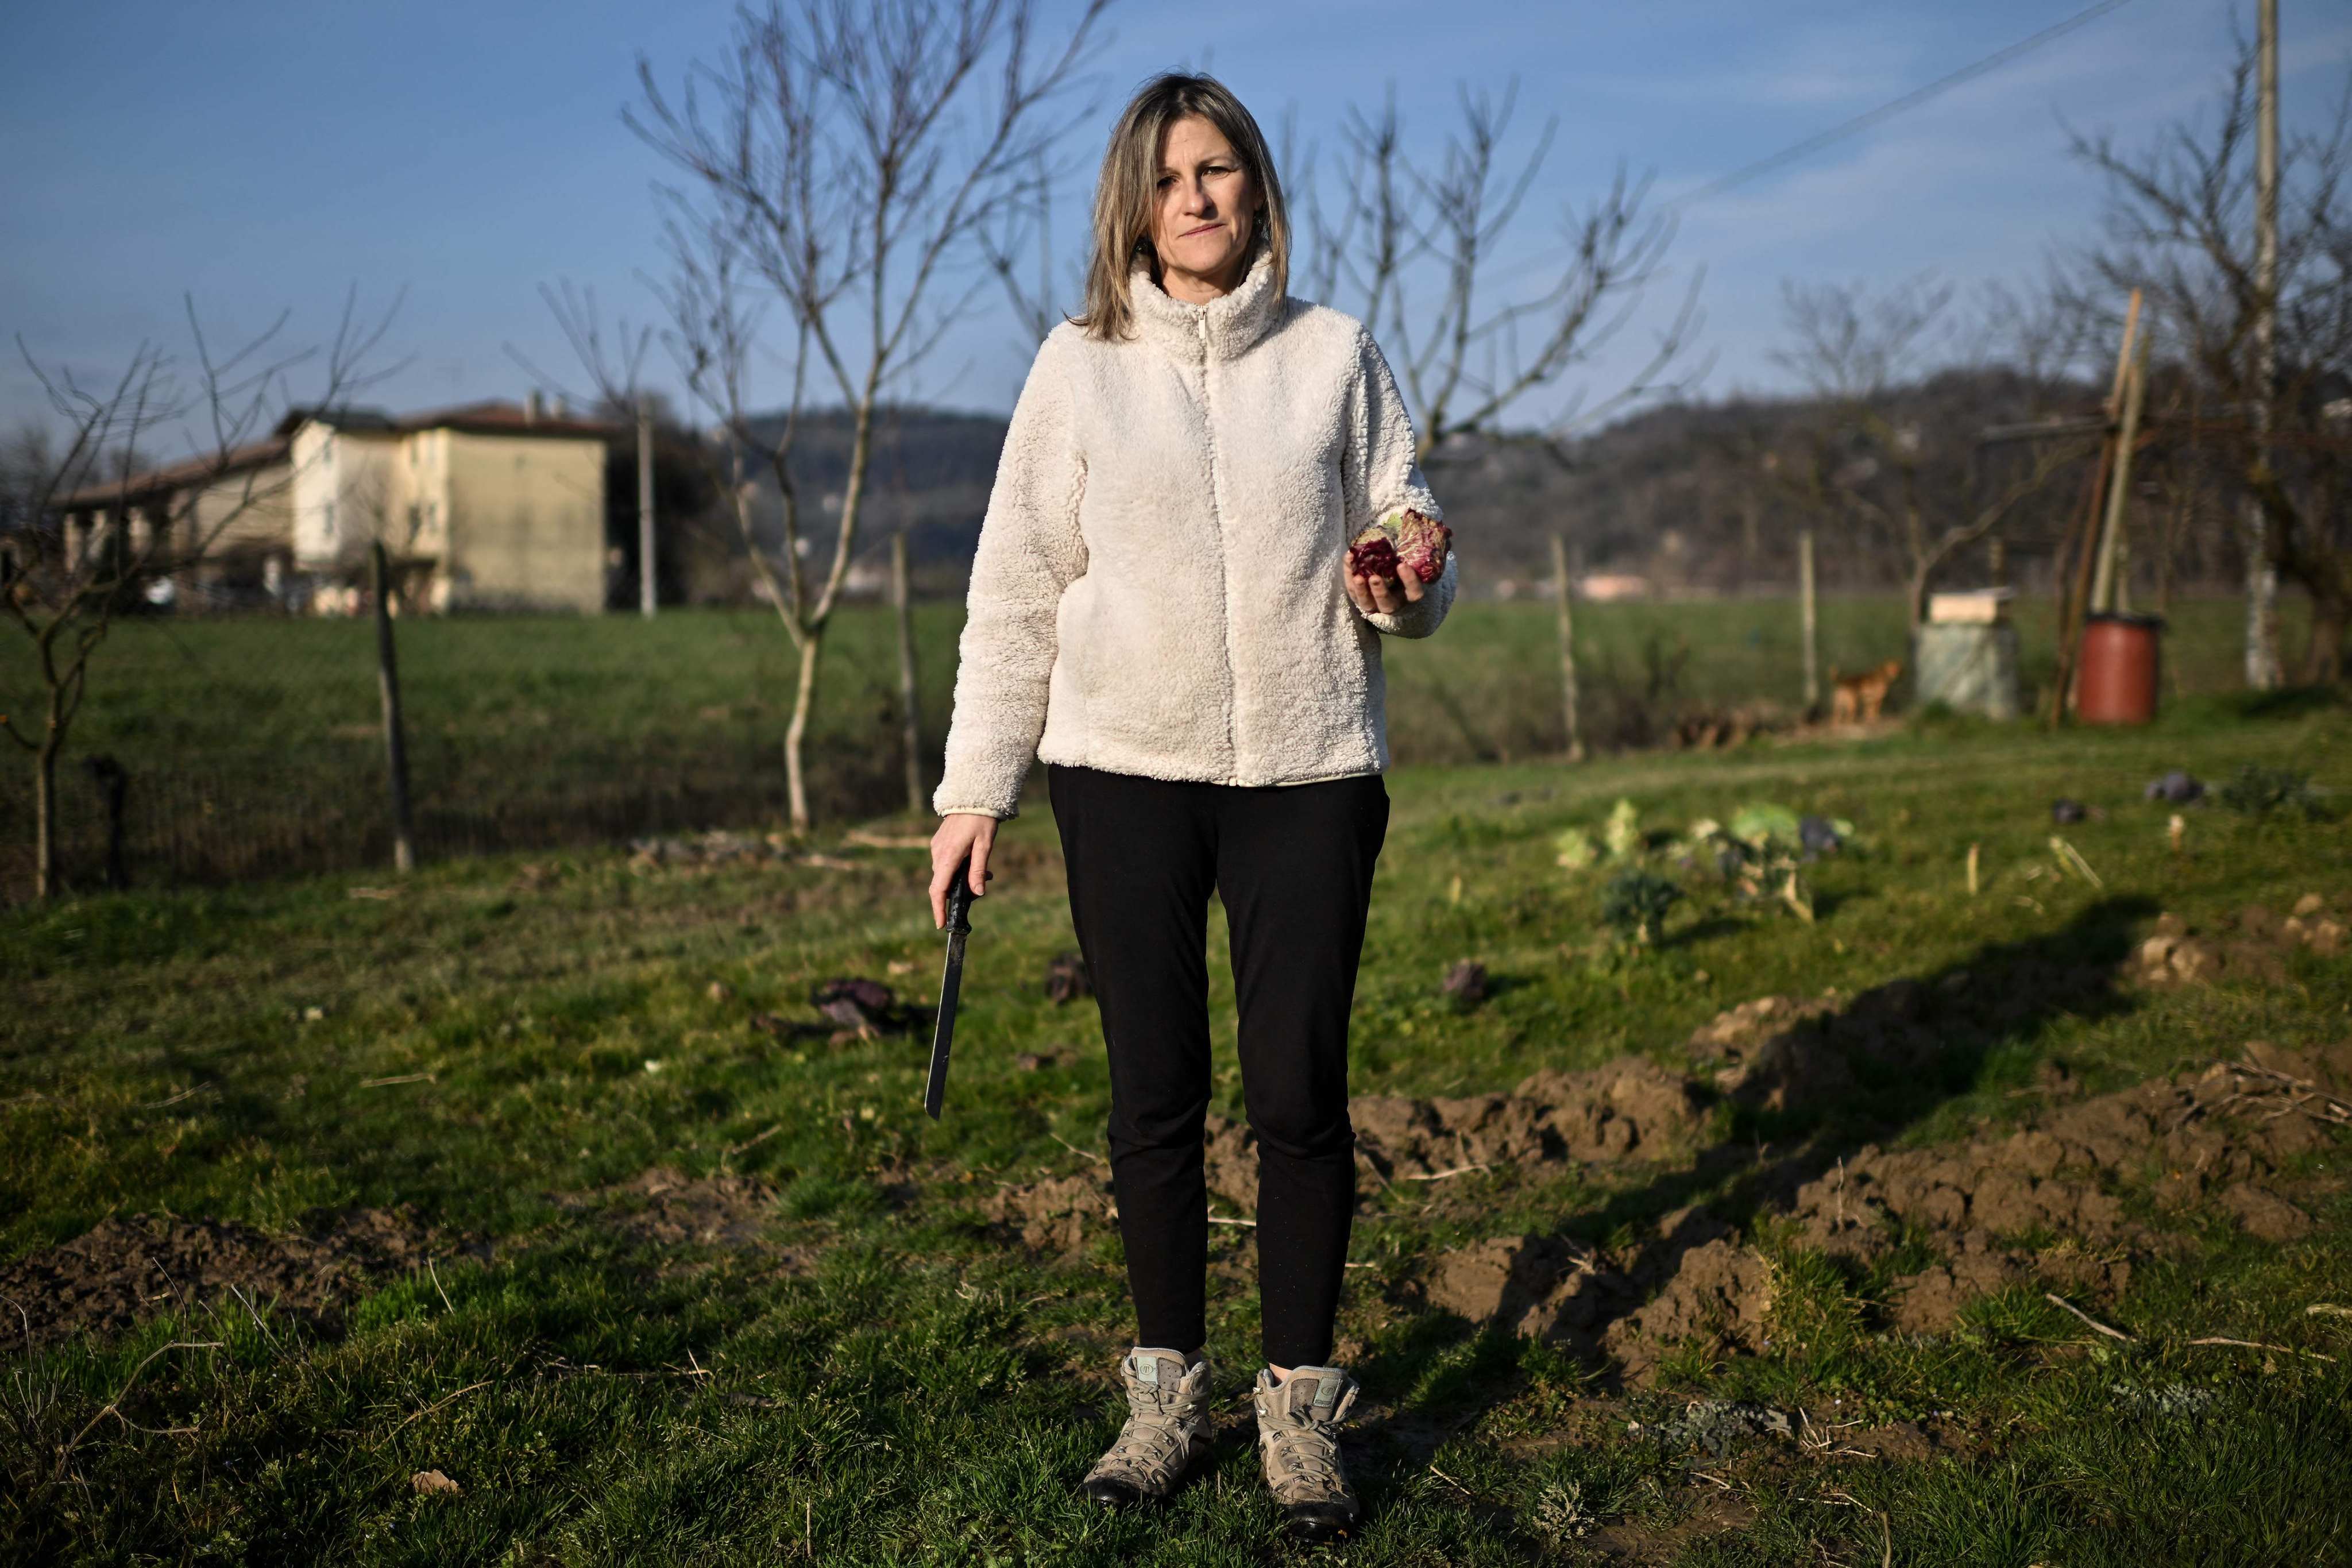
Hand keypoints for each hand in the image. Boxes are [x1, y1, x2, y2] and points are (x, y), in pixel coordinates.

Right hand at [929, 813, 997, 927]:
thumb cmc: (981, 819)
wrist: (972, 795)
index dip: (938, 908)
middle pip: (941, 884)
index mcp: (948, 856)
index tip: (941, 924)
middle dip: (956, 894)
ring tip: (985, 873)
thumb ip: (978, 870)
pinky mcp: (939, 843)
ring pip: (944, 874)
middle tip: (979, 891)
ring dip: (960, 880)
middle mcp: (938, 854)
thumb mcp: (985, 845)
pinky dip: (957, 869)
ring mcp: (936, 848)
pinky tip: (974, 862)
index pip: (938, 889)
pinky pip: (945, 863)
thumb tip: (978, 894)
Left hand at [1343, 555, 1429, 616]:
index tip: (1403, 565)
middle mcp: (1393, 603)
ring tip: (1357, 577)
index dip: (1409, 581)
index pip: (1414, 592)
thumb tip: (1412, 525)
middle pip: (1387, 604)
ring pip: (1367, 603)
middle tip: (1374, 578)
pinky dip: (1348, 576)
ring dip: (1361, 590)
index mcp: (1409, 595)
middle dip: (1380, 591)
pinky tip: (1348, 560)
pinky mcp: (1359, 598)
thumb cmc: (1401, 565)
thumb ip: (1410, 551)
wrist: (1387, 575)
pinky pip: (1352, 591)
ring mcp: (1374, 603)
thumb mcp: (1408, 560)